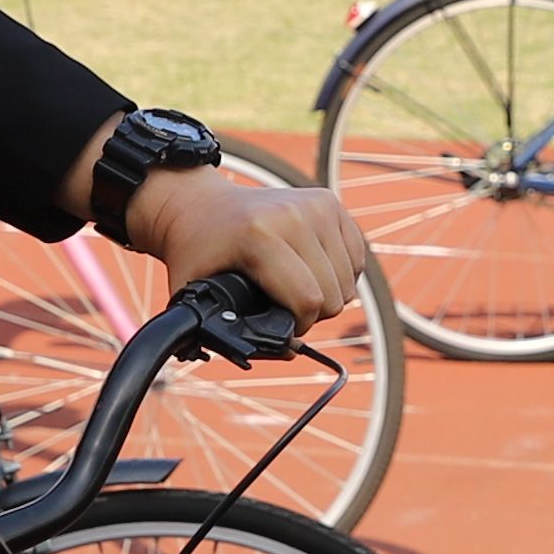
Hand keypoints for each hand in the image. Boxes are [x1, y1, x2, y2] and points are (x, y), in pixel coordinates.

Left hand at [123, 156, 368, 329]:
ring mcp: (316, 204)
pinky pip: (356, 259)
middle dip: (310, 314)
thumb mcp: (197, 296)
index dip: (296, 327)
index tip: (273, 323)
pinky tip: (310, 272)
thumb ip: (234, 334)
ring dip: (326, 296)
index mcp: (258, 234)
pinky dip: (339, 276)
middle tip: (280, 306)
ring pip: (348, 281)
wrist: (201, 207)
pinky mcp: (330, 202)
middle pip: (333, 295)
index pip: (307, 300)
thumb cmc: (197, 255)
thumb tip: (291, 352)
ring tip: (293, 288)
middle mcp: (293, 213)